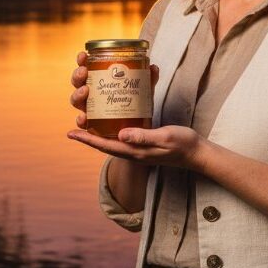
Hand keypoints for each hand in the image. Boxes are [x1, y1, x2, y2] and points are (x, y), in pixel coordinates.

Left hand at [67, 125, 205, 171]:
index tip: (70, 133)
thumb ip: (143, 137)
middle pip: (104, 142)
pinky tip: (113, 115)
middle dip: (89, 132)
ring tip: (89, 116)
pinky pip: (123, 134)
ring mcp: (137, 147)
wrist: (197, 153)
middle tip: (76, 120)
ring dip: (99, 129)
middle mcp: (132, 150)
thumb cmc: (182, 145)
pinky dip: (114, 125)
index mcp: (134, 151)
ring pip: (112, 138)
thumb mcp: (163, 137)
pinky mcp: (143, 141)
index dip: (86, 139)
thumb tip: (120, 135)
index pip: (104, 146)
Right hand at [68, 51, 158, 130]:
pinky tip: (84, 118)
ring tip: (86, 91)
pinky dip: (80, 120)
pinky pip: (83, 123)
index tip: (83, 55)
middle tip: (84, 72)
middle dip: (77, 76)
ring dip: (77, 94)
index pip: (87, 67)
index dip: (82, 60)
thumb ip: (149, 80)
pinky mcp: (93, 124)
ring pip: (76, 100)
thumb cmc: (138, 104)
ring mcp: (91, 109)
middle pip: (78, 82)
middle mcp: (92, 94)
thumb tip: (153, 67)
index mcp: (100, 80)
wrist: (141, 127)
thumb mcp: (144, 91)